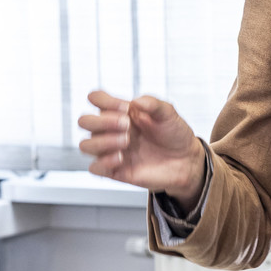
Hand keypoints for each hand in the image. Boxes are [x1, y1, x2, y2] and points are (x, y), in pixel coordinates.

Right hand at [79, 92, 206, 208]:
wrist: (186, 161)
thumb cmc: (174, 134)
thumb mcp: (168, 113)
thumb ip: (153, 104)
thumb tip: (136, 101)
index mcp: (121, 112)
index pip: (97, 99)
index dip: (103, 100)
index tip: (125, 107)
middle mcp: (112, 129)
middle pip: (85, 121)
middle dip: (103, 121)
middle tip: (126, 125)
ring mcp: (112, 150)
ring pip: (85, 145)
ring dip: (103, 141)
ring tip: (126, 141)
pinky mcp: (115, 170)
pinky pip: (94, 168)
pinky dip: (103, 162)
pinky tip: (121, 158)